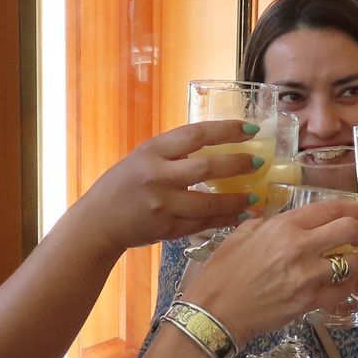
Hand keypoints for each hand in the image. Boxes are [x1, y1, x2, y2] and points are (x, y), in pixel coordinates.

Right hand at [67, 121, 261, 252]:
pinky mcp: (166, 228)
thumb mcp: (143, 157)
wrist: (98, 222)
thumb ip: (174, 152)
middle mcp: (157, 176)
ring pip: (208, 202)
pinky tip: (242, 216)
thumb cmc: (122, 185)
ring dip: (236, 199)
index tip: (251, 128)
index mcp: (152, 151)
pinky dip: (225, 219)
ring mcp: (162, 205)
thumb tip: (217, 145)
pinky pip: (203, 223)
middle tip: (259, 162)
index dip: (226, 130)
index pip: (196, 134)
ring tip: (256, 196)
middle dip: (238, 164)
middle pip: (206, 168)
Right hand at [182, 200, 357, 346]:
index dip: (352, 208)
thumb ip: (265, 223)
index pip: (331, 209)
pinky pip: (342, 291)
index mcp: (283, 226)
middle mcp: (300, 246)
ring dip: (356, 261)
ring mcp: (308, 276)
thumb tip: (278, 220)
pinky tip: (342, 284)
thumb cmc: (222, 273)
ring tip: (350, 263)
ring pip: (352, 262)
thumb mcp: (240, 235)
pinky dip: (347, 286)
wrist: (215, 312)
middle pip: (350, 230)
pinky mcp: (310, 301)